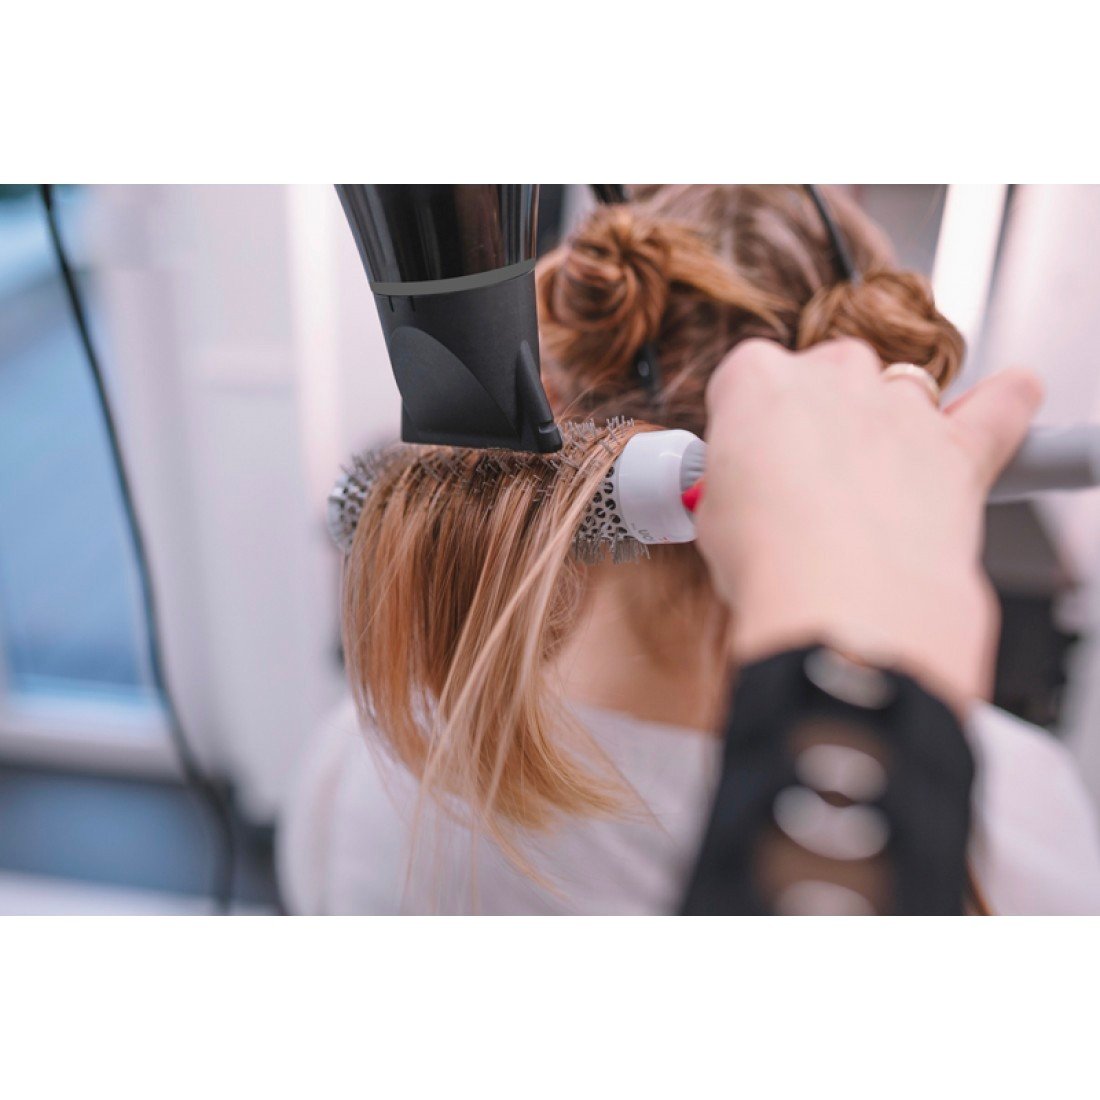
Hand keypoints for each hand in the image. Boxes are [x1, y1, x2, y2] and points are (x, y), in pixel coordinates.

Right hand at [694, 338, 1043, 714]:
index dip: (750, 424)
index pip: (749, 377)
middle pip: (830, 370)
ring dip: (891, 423)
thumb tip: (745, 496)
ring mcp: (901, 408)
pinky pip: (999, 406)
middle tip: (807, 478)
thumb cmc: (770, 561)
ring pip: (901, 389)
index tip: (750, 459)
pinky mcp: (959, 449)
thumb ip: (734, 482)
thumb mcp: (713, 516)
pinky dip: (1006, 401)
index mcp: (758, 381)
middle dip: (823, 414)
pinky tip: (1010, 395)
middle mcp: (832, 377)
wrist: (841, 603)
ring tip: (873, 483)